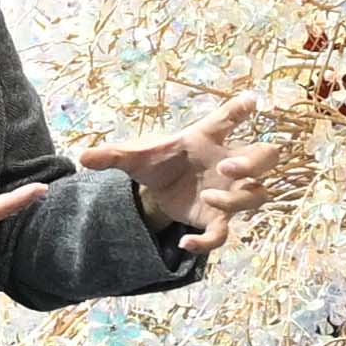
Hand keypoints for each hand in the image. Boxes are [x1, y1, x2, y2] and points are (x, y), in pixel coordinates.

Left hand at [91, 96, 259, 229]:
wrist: (159, 190)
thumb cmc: (159, 162)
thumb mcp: (135, 156)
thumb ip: (113, 155)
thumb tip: (82, 156)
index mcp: (207, 137)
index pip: (228, 119)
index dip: (241, 109)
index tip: (251, 100)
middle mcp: (227, 162)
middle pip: (263, 156)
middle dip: (253, 161)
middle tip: (227, 166)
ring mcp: (228, 192)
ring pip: (255, 195)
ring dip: (236, 198)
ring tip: (207, 198)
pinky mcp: (217, 219)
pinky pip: (224, 233)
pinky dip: (208, 242)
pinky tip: (185, 244)